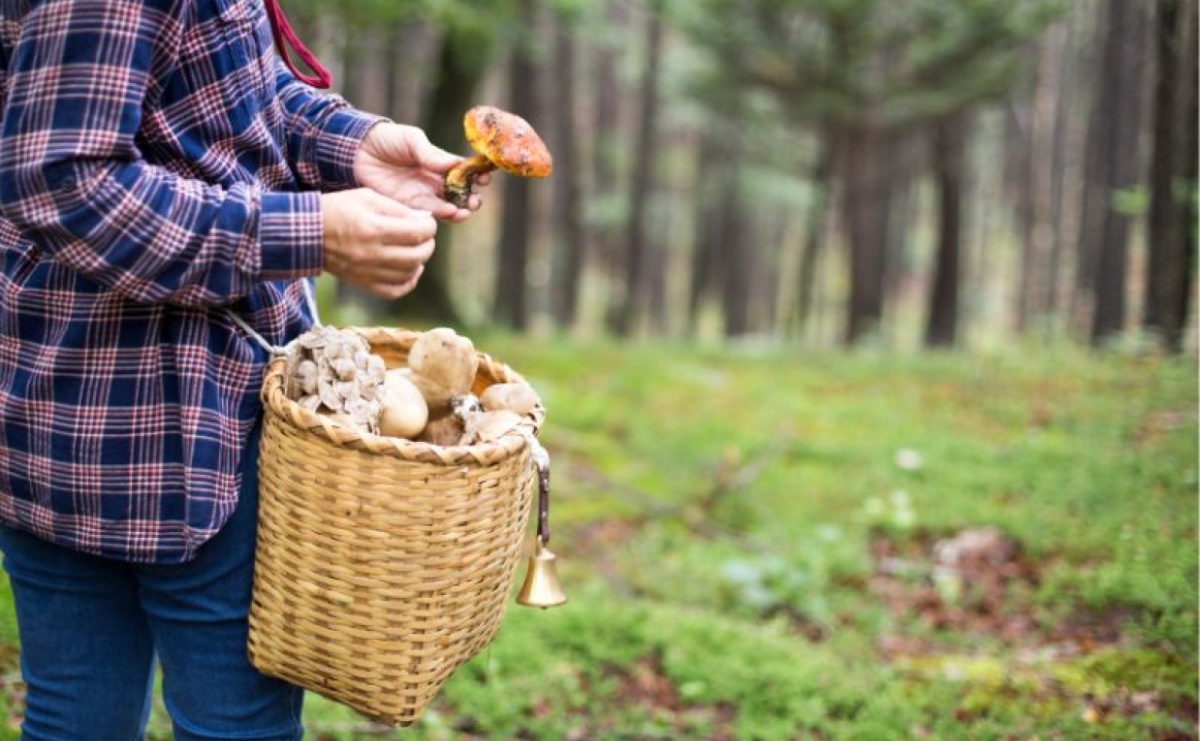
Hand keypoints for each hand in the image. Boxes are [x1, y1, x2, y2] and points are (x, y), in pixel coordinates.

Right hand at [321, 188, 437, 299]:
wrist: (308, 233)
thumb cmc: (337, 209)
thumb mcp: (366, 197)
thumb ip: (397, 208)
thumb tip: (423, 219)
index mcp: (373, 228)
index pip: (417, 232)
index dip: (429, 227)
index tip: (427, 222)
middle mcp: (372, 253)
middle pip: (417, 255)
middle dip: (428, 244)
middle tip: (425, 236)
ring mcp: (368, 271)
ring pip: (409, 274)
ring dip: (419, 261)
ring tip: (416, 250)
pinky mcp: (363, 283)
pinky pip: (395, 291)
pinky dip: (408, 282)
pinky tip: (410, 270)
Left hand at [354, 122, 489, 221]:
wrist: (357, 151)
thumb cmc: (387, 139)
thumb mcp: (411, 140)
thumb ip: (431, 153)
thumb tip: (455, 163)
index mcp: (438, 163)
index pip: (463, 172)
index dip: (477, 176)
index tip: (485, 177)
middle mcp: (433, 181)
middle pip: (459, 194)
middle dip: (471, 199)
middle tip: (475, 201)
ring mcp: (422, 195)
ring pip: (447, 207)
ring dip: (459, 210)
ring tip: (464, 210)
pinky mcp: (408, 206)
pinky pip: (428, 214)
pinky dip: (441, 215)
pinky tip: (449, 213)